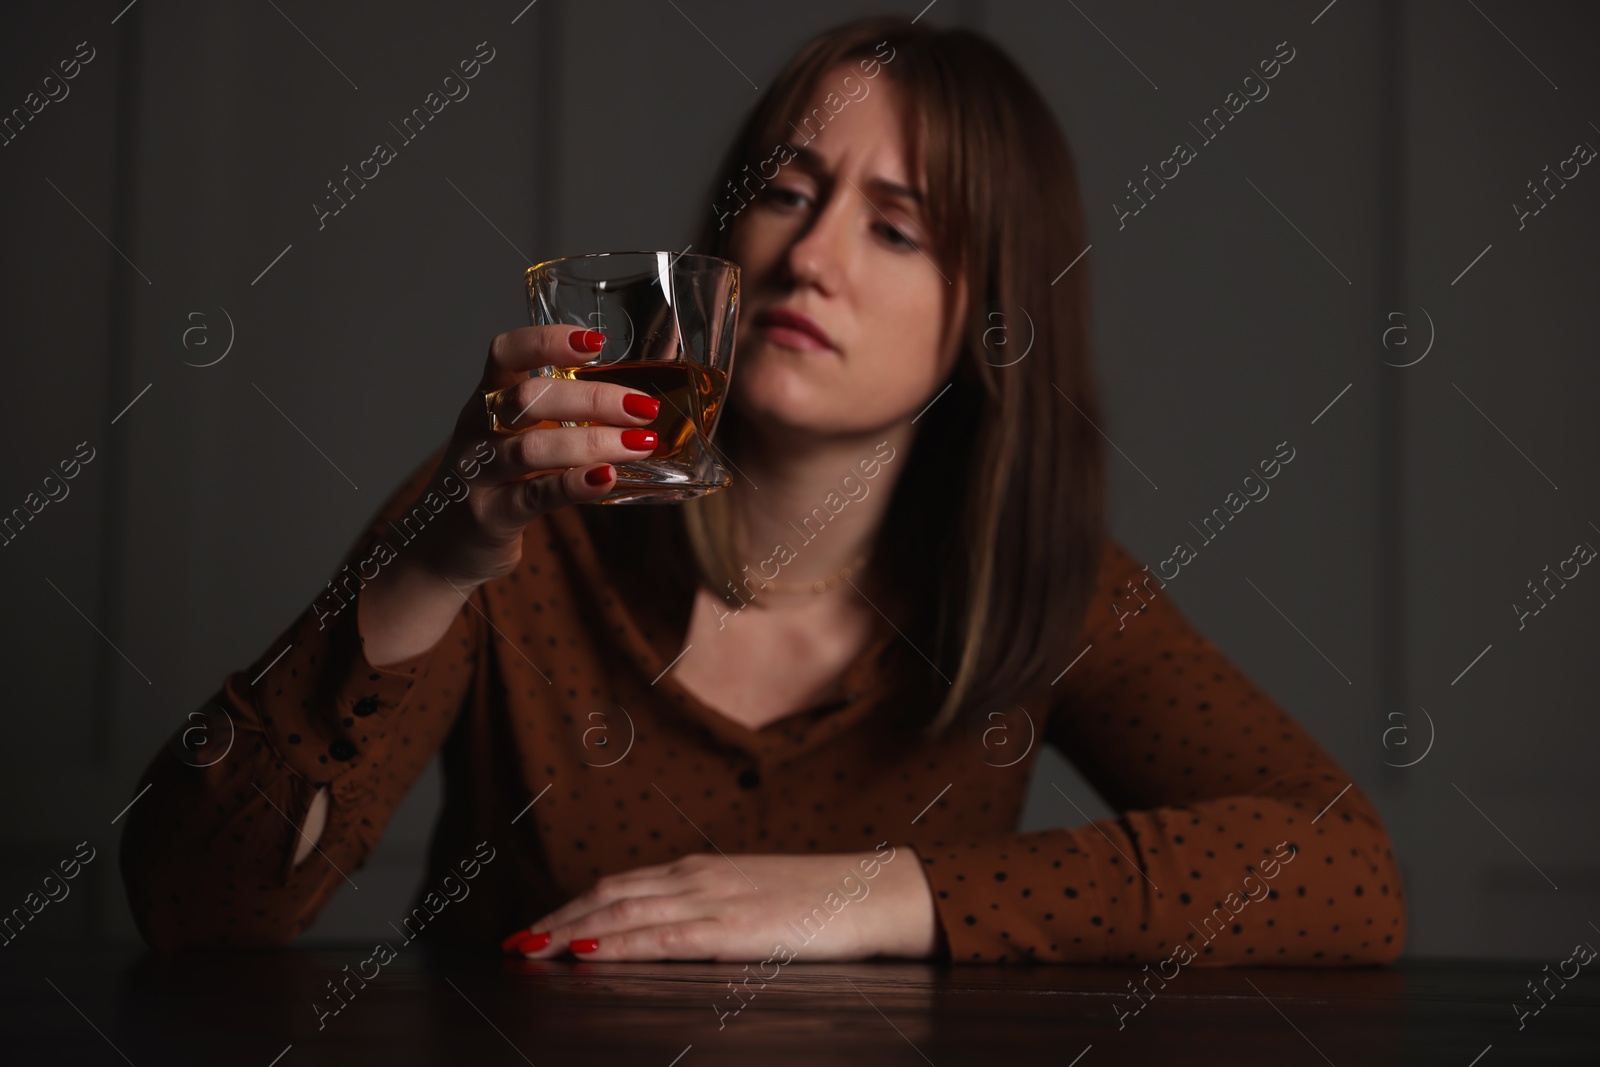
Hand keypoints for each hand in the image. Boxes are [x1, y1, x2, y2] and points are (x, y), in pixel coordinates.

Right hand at [410, 324, 664, 589]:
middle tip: (643, 407)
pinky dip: (574, 484)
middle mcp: (478, 431)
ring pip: (532, 447)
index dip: (547, 341)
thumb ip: (556, 420)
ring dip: (593, 442)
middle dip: (593, 398)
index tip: (596, 342)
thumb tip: (632, 403)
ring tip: (641, 443)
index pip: (506, 354)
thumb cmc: (494, 486)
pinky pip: (535, 496)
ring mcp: (479, 474)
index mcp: (486, 402)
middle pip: (529, 398)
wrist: (441, 548)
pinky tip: (607, 478)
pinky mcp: (491, 515)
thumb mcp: (513, 440)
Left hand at [500, 846, 941, 961]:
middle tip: (514, 942)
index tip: (538, 924)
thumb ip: (716, 911)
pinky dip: (616, 943)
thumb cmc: (822, 902)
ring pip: (624, 911)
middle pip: (610, 893)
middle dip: (556, 917)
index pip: (623, 883)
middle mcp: (698, 878)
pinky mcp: (731, 930)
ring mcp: (712, 901)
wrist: (874, 894)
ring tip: (530, 948)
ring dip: (570, 929)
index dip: (575, 903)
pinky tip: (585, 952)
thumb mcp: (757, 900)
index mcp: (704, 870)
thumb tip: (680, 933)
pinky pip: (659, 937)